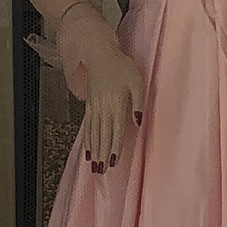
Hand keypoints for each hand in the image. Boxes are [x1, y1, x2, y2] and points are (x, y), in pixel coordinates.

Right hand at [75, 46, 146, 173]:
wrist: (100, 55)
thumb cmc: (122, 67)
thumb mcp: (137, 82)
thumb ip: (139, 103)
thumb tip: (139, 123)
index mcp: (117, 104)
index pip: (116, 130)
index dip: (115, 147)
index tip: (113, 162)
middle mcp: (103, 109)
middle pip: (103, 135)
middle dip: (102, 154)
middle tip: (101, 171)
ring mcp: (94, 108)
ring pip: (94, 133)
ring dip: (94, 150)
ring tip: (93, 166)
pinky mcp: (89, 106)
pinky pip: (87, 126)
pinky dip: (86, 139)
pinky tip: (86, 150)